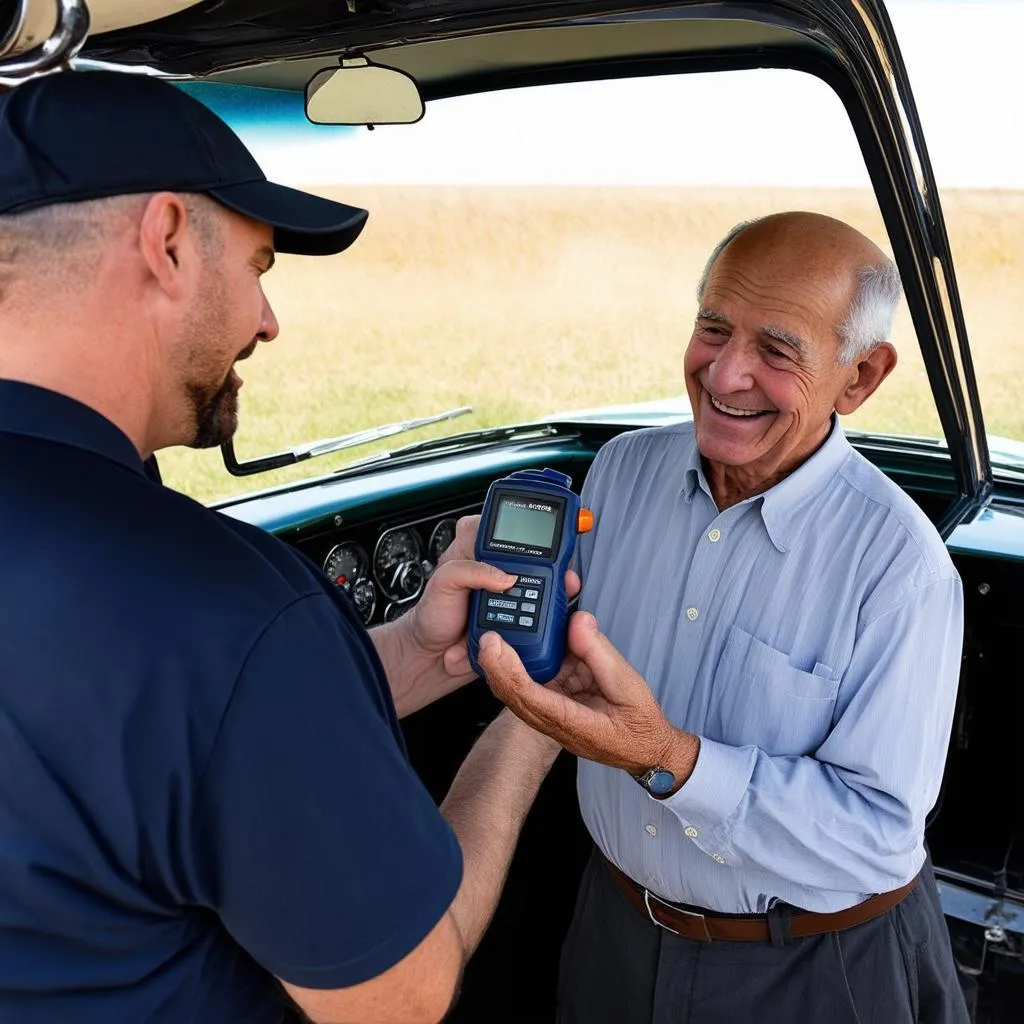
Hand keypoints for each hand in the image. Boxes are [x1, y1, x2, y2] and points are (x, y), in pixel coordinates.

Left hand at [419, 515, 580, 676]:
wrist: (436, 654)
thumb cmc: (433, 614)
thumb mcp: (443, 583)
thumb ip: (469, 572)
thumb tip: (505, 576)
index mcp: (474, 548)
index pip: (504, 529)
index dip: (525, 533)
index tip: (542, 540)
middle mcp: (495, 566)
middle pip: (532, 554)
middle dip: (550, 561)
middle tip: (559, 569)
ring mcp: (509, 590)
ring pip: (542, 581)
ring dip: (555, 586)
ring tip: (562, 586)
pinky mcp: (518, 613)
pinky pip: (539, 608)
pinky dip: (548, 610)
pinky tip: (553, 609)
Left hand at [475, 612, 697, 781]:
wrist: (646, 751)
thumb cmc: (640, 725)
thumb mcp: (628, 685)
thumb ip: (599, 652)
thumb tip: (577, 620)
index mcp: (570, 722)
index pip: (526, 695)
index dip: (506, 668)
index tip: (494, 644)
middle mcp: (553, 722)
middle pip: (513, 692)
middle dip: (496, 663)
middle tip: (488, 633)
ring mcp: (552, 715)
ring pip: (521, 686)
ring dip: (513, 661)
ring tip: (507, 630)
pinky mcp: (556, 705)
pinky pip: (538, 681)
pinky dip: (534, 660)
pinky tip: (535, 641)